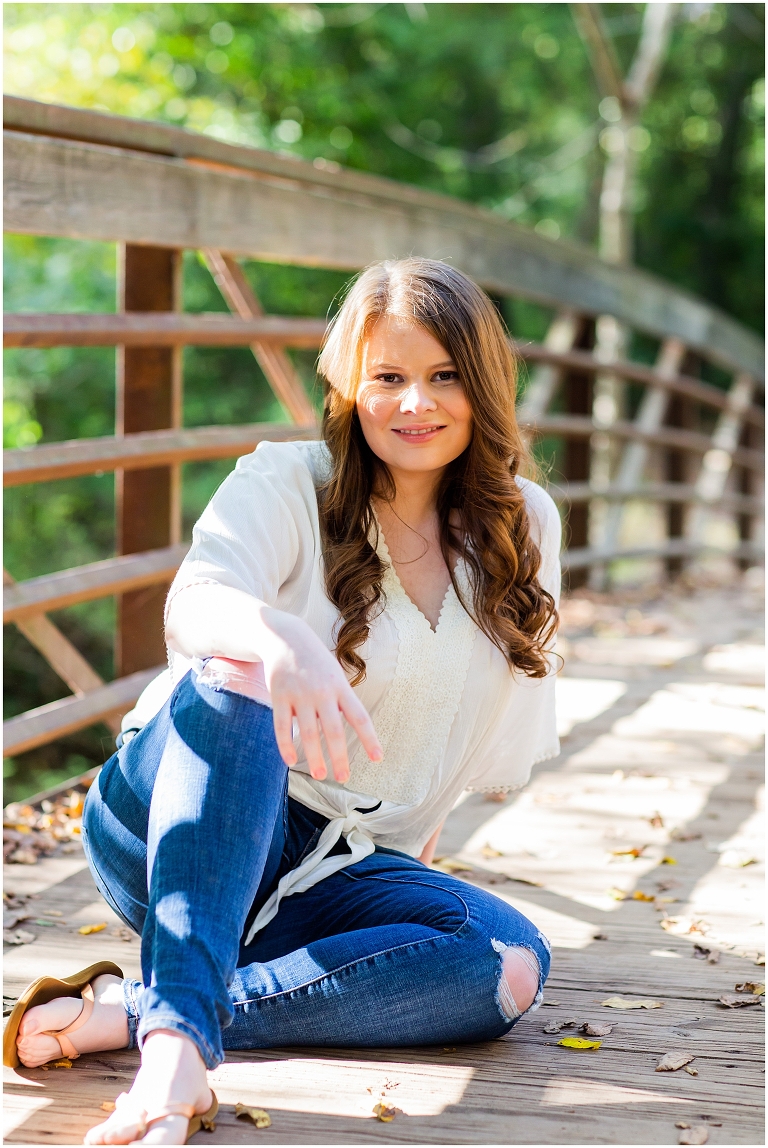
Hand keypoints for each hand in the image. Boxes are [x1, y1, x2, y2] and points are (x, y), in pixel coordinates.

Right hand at [258, 608, 381, 782]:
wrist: (285, 637)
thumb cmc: (315, 662)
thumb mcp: (335, 674)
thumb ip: (341, 701)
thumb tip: (348, 730)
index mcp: (340, 687)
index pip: (359, 716)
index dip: (369, 738)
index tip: (378, 758)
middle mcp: (322, 692)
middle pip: (334, 730)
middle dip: (340, 757)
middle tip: (343, 777)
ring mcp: (299, 694)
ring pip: (309, 733)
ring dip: (315, 757)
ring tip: (321, 775)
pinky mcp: (279, 696)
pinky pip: (282, 726)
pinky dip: (286, 745)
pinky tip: (291, 761)